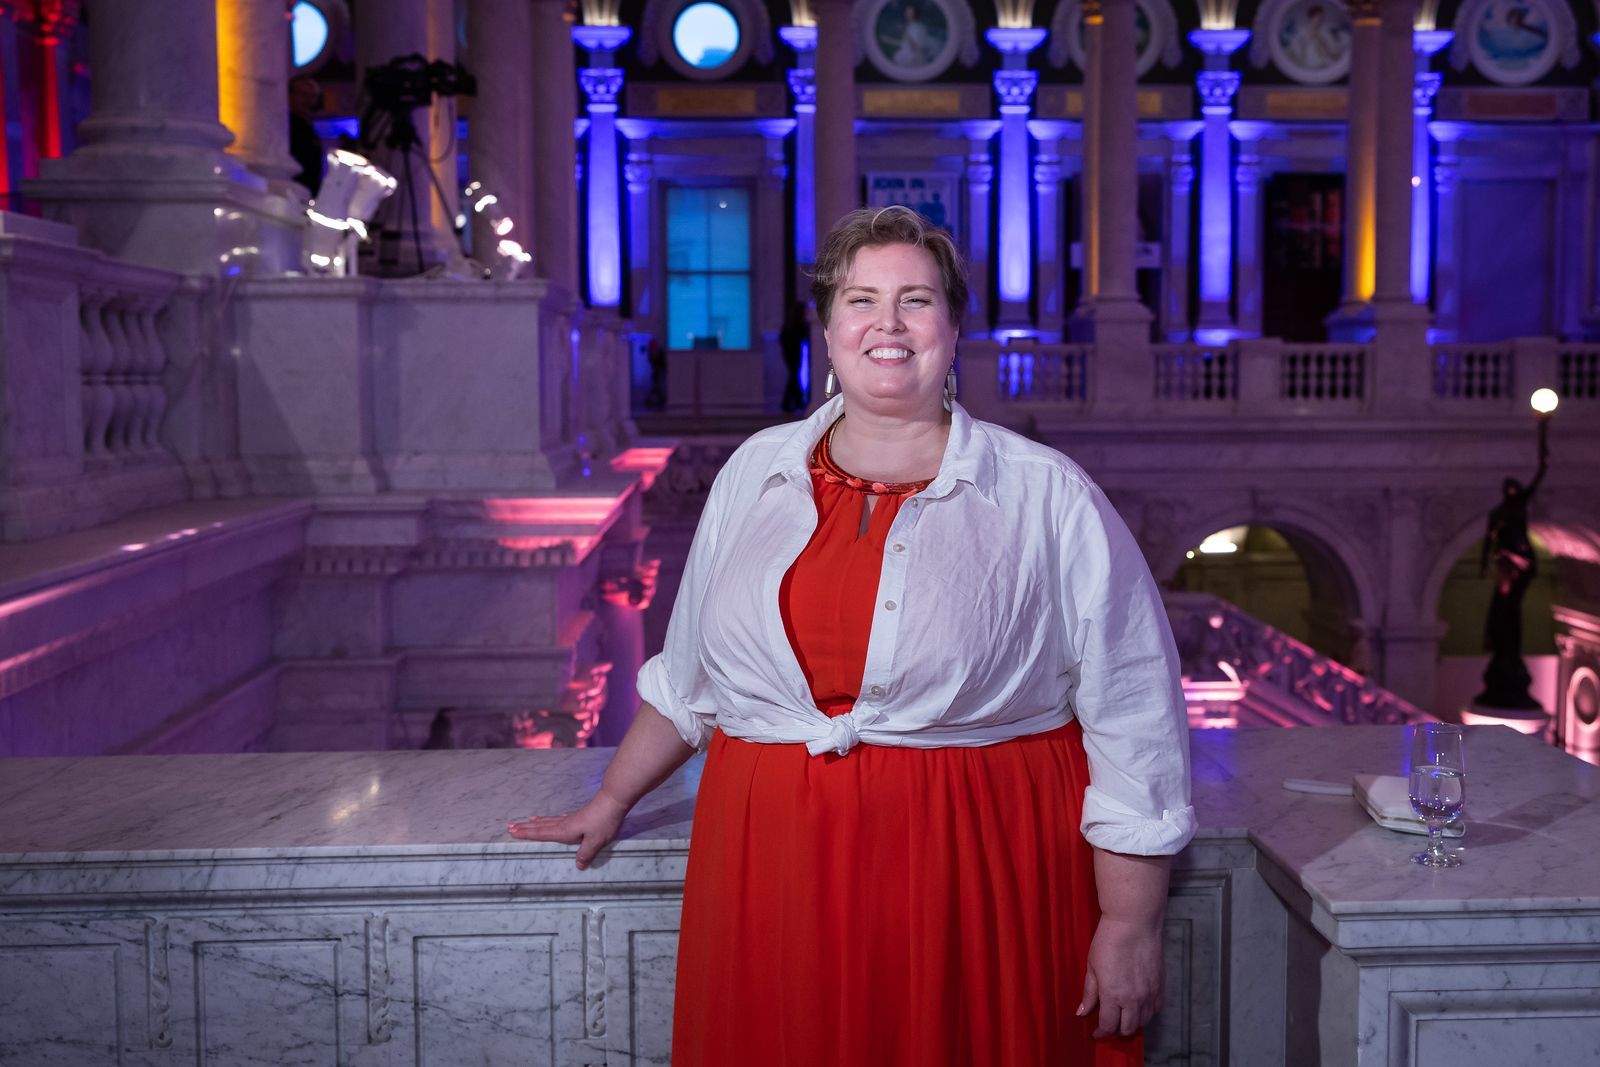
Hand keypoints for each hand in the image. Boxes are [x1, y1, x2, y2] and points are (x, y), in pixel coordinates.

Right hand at [507, 790, 628, 869]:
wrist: (613, 801)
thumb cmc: (603, 822)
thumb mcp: (595, 842)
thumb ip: (585, 854)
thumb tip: (577, 866)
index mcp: (565, 831)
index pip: (542, 834)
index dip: (527, 834)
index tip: (512, 832)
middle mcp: (565, 824)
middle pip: (541, 826)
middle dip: (525, 828)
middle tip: (510, 826)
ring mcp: (572, 818)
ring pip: (549, 821)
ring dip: (536, 822)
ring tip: (526, 821)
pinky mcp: (579, 815)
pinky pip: (559, 818)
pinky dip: (552, 819)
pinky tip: (554, 819)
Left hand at [1077, 917, 1163, 1038]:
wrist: (1134, 923)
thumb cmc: (1110, 940)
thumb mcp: (1092, 966)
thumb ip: (1089, 992)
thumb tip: (1082, 1012)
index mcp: (1112, 995)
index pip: (1108, 1026)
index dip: (1101, 1033)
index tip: (1096, 1033)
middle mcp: (1133, 999)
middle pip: (1127, 1029)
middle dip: (1116, 1030)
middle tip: (1109, 1024)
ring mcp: (1149, 993)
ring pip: (1143, 1021)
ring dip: (1132, 1022)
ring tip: (1123, 1014)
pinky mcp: (1160, 986)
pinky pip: (1156, 1009)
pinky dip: (1147, 1013)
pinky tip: (1138, 1005)